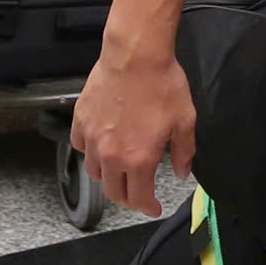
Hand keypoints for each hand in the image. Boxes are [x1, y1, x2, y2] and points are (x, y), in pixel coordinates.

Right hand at [72, 47, 196, 215]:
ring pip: (95, 172)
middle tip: (138, 193)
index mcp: (139, 160)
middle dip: (127, 197)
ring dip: (108, 176)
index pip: (138, 198)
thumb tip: (181, 172)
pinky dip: (90, 151)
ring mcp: (92, 139)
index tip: (152, 208)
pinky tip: (101, 144)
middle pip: (113, 191)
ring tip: (120, 168)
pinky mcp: (80, 121)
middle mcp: (112, 155)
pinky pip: (81, 146)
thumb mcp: (185, 120)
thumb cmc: (162, 85)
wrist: (135, 56)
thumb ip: (184, 152)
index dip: (147, 208)